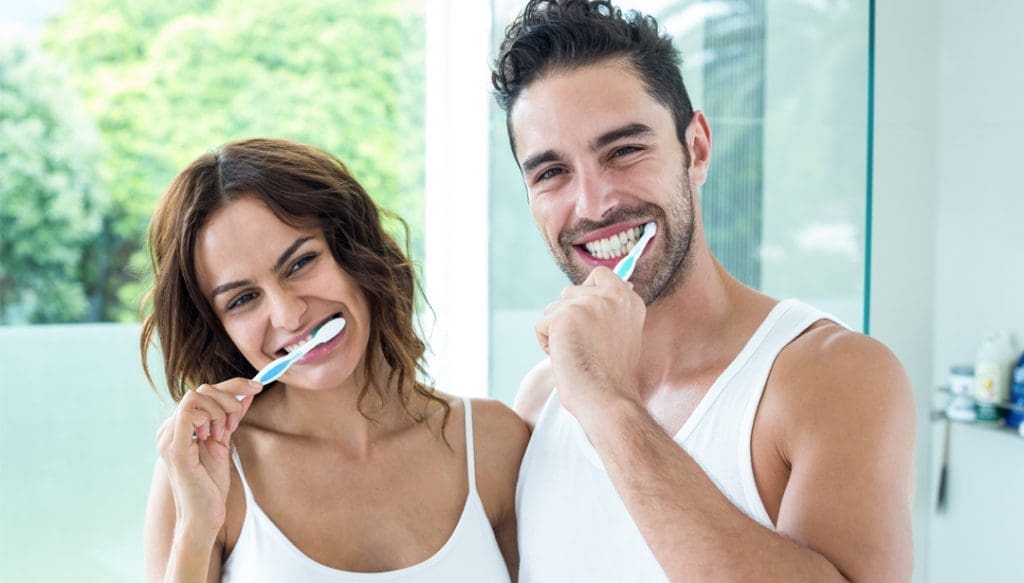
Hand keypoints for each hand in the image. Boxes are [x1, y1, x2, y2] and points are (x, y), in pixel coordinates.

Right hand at [155, 378, 261, 538]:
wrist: (204, 517)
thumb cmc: (210, 484)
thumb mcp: (223, 443)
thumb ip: (230, 418)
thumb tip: (247, 394)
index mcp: (179, 427)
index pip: (204, 391)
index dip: (233, 385)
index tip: (258, 387)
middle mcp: (169, 429)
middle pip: (202, 389)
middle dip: (229, 401)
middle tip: (234, 426)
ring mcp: (168, 438)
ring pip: (196, 396)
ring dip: (220, 411)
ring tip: (224, 434)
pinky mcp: (174, 449)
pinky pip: (187, 414)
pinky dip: (209, 418)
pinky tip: (214, 437)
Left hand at [535, 267, 644, 426]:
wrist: (607, 398)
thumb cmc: (611, 375)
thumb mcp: (622, 333)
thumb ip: (610, 310)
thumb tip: (592, 286)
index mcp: (629, 300)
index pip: (600, 275)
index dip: (586, 292)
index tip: (586, 318)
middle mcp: (611, 296)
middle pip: (570, 292)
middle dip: (568, 318)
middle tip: (585, 346)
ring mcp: (588, 303)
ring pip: (553, 309)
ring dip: (557, 332)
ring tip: (576, 353)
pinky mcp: (565, 315)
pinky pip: (541, 326)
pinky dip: (546, 344)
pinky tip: (565, 358)